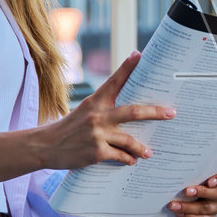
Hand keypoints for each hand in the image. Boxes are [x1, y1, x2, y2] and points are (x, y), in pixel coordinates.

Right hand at [42, 52, 173, 169]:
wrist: (45, 146)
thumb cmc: (69, 128)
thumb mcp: (84, 111)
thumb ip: (104, 108)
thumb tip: (130, 110)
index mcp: (95, 101)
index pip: (114, 81)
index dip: (127, 67)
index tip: (139, 55)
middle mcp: (97, 115)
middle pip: (134, 112)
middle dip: (155, 112)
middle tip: (171, 113)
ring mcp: (97, 134)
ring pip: (130, 140)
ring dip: (142, 147)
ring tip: (149, 152)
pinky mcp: (96, 152)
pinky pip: (120, 156)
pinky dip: (128, 159)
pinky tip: (132, 161)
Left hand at [167, 165, 216, 216]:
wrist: (174, 194)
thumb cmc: (181, 176)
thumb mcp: (184, 166)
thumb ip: (186, 160)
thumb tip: (166, 149)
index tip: (209, 180)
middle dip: (202, 192)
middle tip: (185, 191)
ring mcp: (215, 205)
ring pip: (208, 208)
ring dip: (190, 207)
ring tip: (173, 205)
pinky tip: (178, 214)